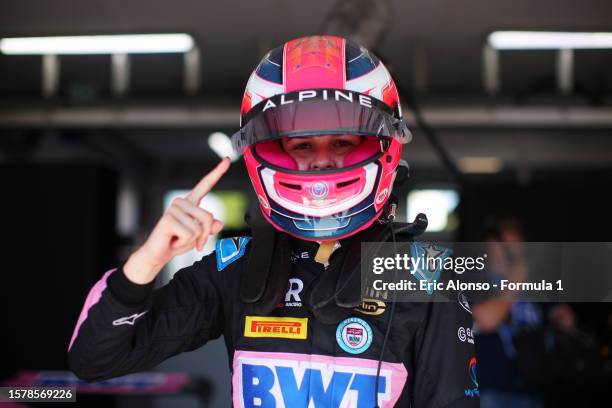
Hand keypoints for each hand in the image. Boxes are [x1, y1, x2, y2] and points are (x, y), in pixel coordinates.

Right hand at [124, 158, 229, 283]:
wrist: (158, 254)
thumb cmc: (177, 242)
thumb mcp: (199, 236)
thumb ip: (209, 229)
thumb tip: (219, 223)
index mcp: (191, 203)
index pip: (205, 184)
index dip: (217, 172)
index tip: (227, 160)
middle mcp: (182, 202)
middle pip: (208, 217)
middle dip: (204, 235)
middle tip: (191, 241)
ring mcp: (173, 209)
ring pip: (199, 228)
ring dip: (192, 240)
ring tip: (178, 239)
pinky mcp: (168, 218)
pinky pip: (190, 234)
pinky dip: (184, 243)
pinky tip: (173, 240)